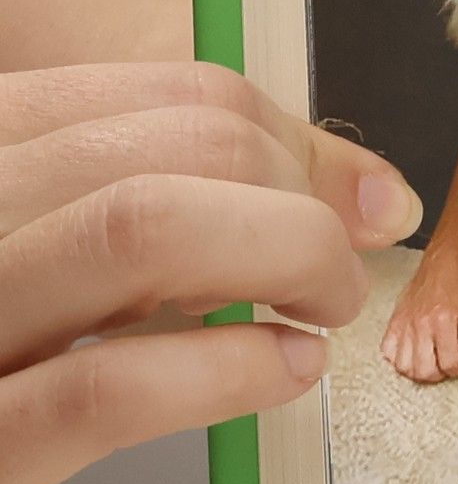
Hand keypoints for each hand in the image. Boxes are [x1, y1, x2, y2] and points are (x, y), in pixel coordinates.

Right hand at [0, 61, 422, 483]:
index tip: (355, 200)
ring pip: (144, 228)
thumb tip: (368, 194)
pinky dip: (224, 373)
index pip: (176, 95)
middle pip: (179, 147)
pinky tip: (281, 370)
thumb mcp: (62, 250)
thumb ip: (192, 201)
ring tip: (321, 310)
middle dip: (302, 198)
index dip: (296, 144)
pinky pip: (106, 388)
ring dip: (282, 259)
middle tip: (340, 271)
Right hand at [381, 244, 457, 380]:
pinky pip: (387, 352)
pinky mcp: (393, 322)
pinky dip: (398, 359)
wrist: (440, 265)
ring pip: (403, 366)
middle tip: (444, 367)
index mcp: (443, 322)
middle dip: (437, 376)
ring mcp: (403, 324)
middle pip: (423, 370)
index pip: (448, 363)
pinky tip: (411, 354)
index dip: (457, 372)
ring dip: (417, 372)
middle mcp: (420, 325)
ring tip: (429, 364)